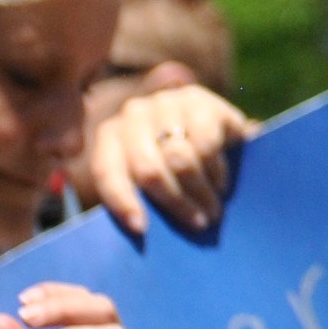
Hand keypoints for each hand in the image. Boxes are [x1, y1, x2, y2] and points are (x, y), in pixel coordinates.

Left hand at [86, 79, 252, 235]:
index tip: (141, 229)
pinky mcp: (199, 99)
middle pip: (148, 170)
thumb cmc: (168, 167)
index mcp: (109, 136)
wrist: (206, 129)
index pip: (107, 171)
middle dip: (175, 202)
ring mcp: (166, 102)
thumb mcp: (145, 180)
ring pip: (180, 160)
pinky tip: (220, 184)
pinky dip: (215, 171)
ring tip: (212, 211)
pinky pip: (207, 144)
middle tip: (196, 224)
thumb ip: (135, 197)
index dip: (122, 202)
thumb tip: (140, 229)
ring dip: (199, 192)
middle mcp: (133, 113)